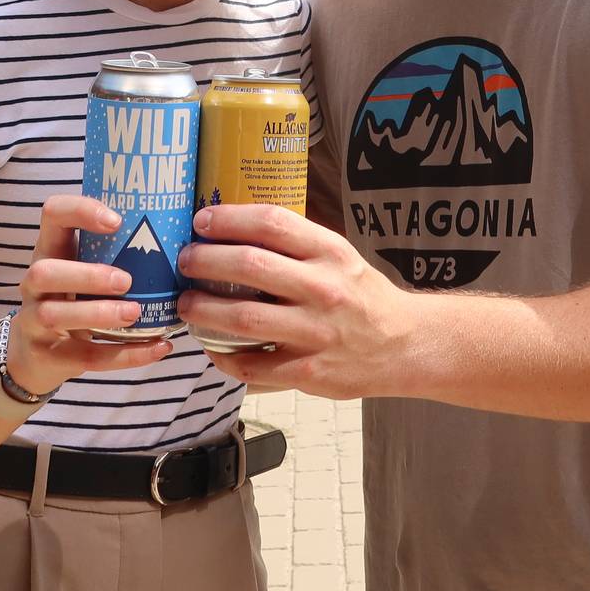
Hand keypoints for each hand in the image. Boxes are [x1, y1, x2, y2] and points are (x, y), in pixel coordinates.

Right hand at [2, 195, 173, 397]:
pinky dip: (126, 355)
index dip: (80, 211)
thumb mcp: (78, 269)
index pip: (52, 214)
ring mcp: (35, 322)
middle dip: (87, 275)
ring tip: (135, 313)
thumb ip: (111, 252)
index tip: (117, 222)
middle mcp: (34, 284)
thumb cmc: (71, 298)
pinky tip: (158, 347)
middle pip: (44, 272)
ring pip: (56, 315)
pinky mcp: (49, 357)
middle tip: (126, 280)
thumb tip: (181, 235)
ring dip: (100, 313)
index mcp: (49, 250)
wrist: (34, 355)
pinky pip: (87, 357)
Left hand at [177, 205, 417, 399]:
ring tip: (186, 304)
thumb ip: (295, 245)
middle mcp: (323, 288)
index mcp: (329, 252)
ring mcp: (316, 332)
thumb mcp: (338, 256)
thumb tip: (233, 230)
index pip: (271, 222)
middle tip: (185, 261)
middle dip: (205, 261)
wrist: (405, 345)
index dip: (229, 219)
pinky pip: (253, 366)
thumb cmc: (360, 295)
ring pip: (243, 318)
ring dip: (204, 309)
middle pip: (249, 266)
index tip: (201, 222)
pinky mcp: (309, 371)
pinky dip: (224, 357)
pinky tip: (212, 348)